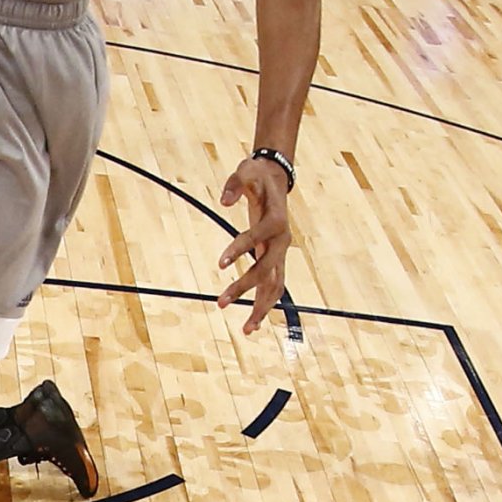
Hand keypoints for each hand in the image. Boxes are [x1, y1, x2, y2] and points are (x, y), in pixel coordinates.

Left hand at [216, 156, 292, 334]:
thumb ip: (234, 185)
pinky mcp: (277, 260)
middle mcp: (282, 241)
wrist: (276, 181)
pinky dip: (264, 305)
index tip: (219, 264)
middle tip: (220, 302)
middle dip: (244, 286)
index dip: (239, 248)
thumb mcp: (245, 172)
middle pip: (267, 269)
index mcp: (275, 219)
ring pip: (275, 286)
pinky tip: (252, 324)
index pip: (257, 237)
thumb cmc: (257, 178)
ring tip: (246, 330)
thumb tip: (224, 201)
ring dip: (260, 307)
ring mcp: (281, 253)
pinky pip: (274, 287)